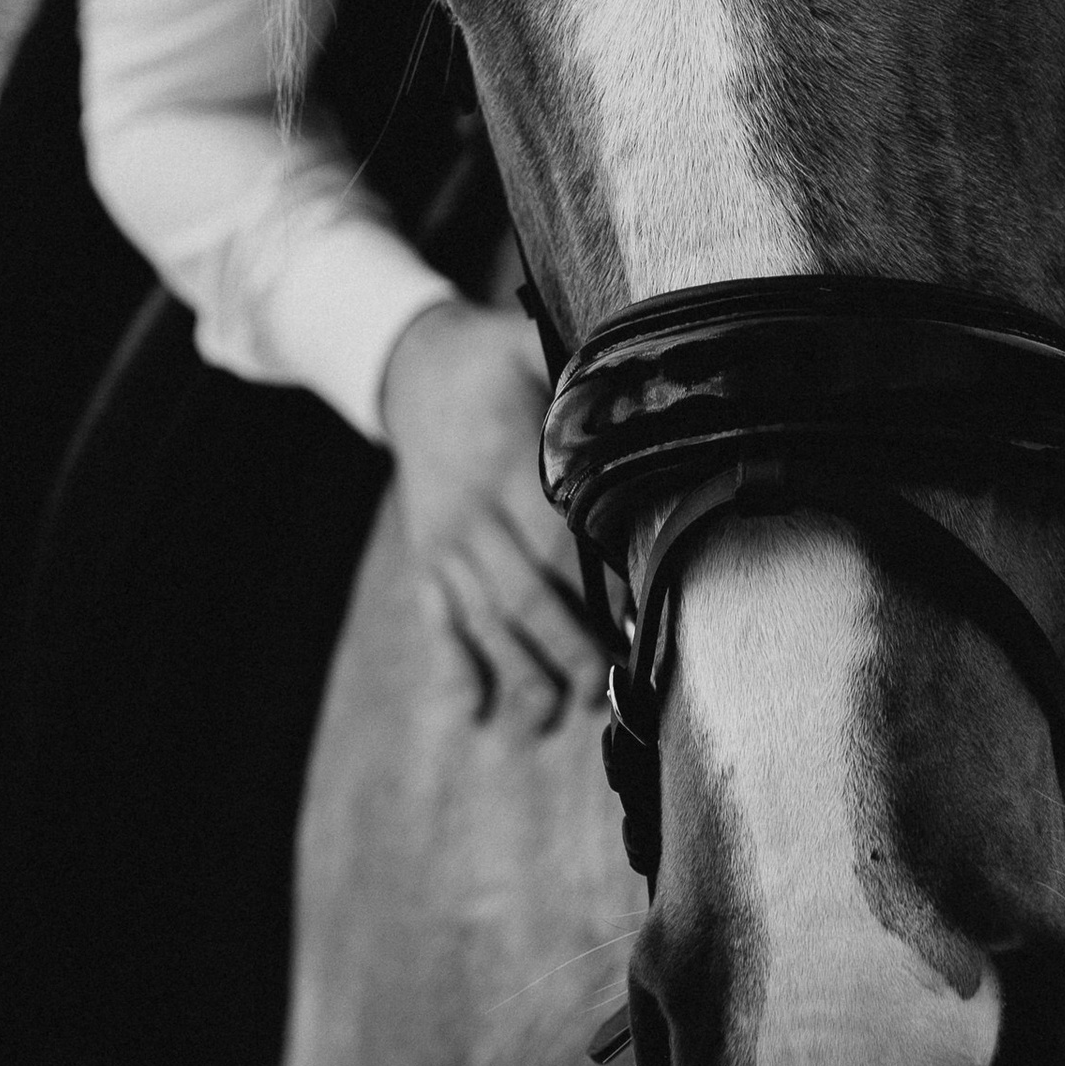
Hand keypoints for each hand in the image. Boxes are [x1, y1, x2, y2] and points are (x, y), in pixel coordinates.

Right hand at [380, 300, 606, 729]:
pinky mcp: (427, 563)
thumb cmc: (491, 360)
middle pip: (522, 594)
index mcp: (502, 460)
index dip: (597, 585)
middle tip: (607, 690)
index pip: (556, 537)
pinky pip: (437, 625)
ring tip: (555, 717)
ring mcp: (445, 544)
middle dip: (566, 649)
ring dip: (519, 674)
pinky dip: (456, 672)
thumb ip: (584, 378)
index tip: (638, 622)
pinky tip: (477, 716)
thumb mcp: (531, 347)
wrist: (410, 367)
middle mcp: (470, 512)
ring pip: (483, 621)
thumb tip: (654, 388)